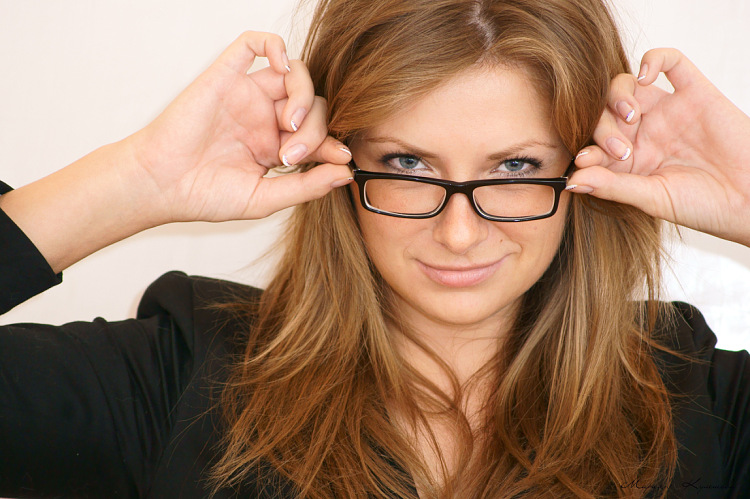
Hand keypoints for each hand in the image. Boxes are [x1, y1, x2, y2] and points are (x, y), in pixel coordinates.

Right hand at [127, 31, 351, 223]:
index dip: (333, 143)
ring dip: (303, 96)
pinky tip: (283, 66)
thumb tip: (346, 173)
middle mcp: (265, 117)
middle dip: (314, 129)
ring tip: (290, 126)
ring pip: (294, 74)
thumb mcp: (265, 198)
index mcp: (276, 145)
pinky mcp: (226, 77)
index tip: (341, 159)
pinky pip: (252, 45)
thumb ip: (306, 185)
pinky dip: (274, 46)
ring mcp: (247, 96)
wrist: (161, 186)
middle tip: (293, 155)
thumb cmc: (205, 195)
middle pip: (312, 104)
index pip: (319, 131)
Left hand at [567, 48, 749, 245]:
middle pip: (603, 114)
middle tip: (619, 150)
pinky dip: (653, 59)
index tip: (584, 160)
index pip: (593, 144)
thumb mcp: (651, 199)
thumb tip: (571, 181)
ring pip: (626, 86)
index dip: (585, 149)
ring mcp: (667, 111)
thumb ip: (611, 186)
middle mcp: (643, 132)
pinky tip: (643, 76)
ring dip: (617, 95)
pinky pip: (671, 62)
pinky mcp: (695, 93)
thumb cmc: (702, 206)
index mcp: (627, 159)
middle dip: (603, 129)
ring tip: (629, 116)